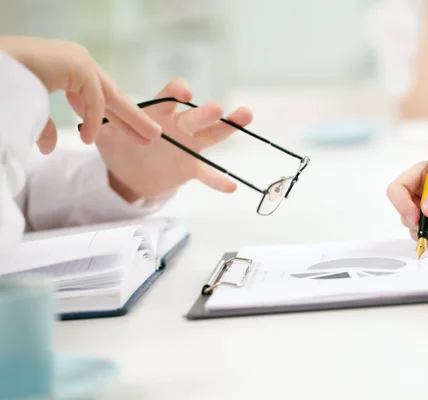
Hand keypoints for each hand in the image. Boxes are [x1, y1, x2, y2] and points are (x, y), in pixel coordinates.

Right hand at [0, 36, 160, 152]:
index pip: (98, 96)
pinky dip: (94, 120)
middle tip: (152, 135)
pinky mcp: (77, 66)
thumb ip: (45, 126)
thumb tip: (50, 148)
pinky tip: (90, 138)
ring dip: (132, 118)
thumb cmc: (6, 85)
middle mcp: (76, 62)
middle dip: (132, 118)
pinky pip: (94, 100)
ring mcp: (79, 61)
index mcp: (67, 69)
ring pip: (112, 97)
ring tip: (151, 136)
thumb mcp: (30, 109)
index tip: (127, 131)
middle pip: (113, 96)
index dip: (114, 116)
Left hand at [70, 78, 252, 201]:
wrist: (131, 171)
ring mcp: (189, 146)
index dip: (176, 93)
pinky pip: (206, 174)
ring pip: (212, 135)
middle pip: (194, 116)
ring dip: (228, 127)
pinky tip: (231, 186)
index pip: (169, 98)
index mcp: (159, 113)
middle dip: (205, 113)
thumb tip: (87, 113)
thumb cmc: (121, 144)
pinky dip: (217, 180)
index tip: (183, 92)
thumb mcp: (106, 134)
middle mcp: (179, 125)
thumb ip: (101, 124)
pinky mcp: (191, 167)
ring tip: (247, 115)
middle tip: (216, 109)